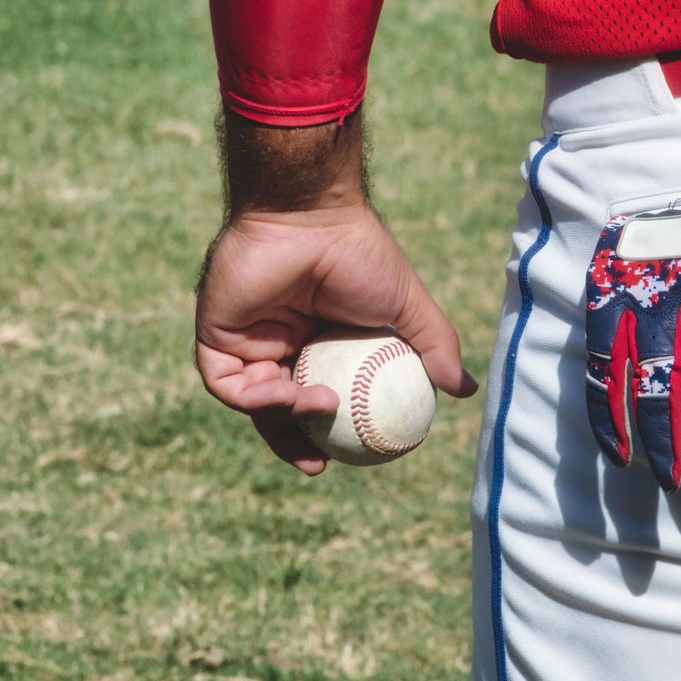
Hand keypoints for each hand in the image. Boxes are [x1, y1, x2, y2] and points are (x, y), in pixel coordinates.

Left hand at [195, 110, 475, 473]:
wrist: (309, 216)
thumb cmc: (359, 252)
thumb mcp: (407, 307)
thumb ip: (434, 347)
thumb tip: (466, 391)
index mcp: (318, 340)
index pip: (318, 398)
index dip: (329, 433)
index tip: (353, 457)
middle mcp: (279, 342)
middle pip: (279, 409)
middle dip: (292, 444)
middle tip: (317, 465)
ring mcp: (245, 339)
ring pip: (254, 401)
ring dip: (284, 418)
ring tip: (322, 408)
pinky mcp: (215, 334)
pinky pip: (228, 385)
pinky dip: (257, 399)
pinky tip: (292, 395)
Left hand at [584, 202, 680, 490]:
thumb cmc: (660, 226)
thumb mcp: (619, 261)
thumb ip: (613, 314)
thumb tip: (605, 375)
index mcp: (619, 293)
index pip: (605, 368)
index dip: (611, 419)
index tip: (622, 461)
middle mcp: (662, 298)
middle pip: (659, 384)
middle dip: (665, 440)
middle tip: (671, 482)